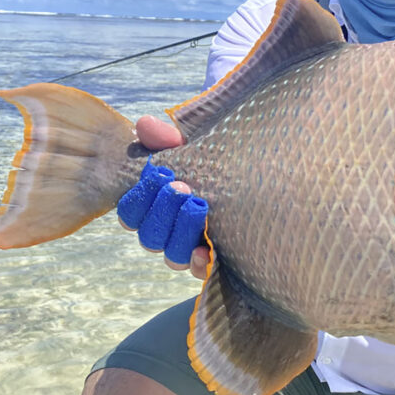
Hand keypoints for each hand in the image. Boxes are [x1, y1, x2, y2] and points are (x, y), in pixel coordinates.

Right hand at [118, 115, 210, 279]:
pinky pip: (199, 271)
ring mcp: (192, 249)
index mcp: (157, 206)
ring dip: (180, 231)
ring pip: (171, 255)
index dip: (140, 197)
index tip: (161, 174)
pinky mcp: (217, 261)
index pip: (130, 213)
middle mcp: (169, 232)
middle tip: (182, 187)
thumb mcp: (196, 148)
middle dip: (162, 210)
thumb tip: (145, 124)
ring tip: (198, 206)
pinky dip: (199, 262)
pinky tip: (206, 249)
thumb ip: (170, 139)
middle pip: (148, 236)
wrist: (264, 182)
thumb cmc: (219, 165)